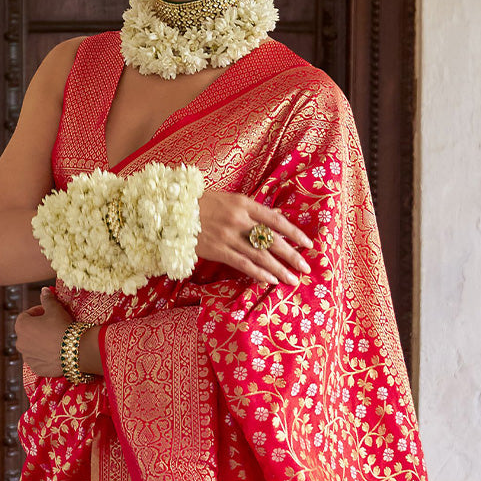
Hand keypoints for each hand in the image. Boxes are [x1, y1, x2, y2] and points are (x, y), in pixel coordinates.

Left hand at [14, 287, 72, 375]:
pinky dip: (45, 356)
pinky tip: (57, 352)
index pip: (26, 315)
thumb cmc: (62, 326)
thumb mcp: (55, 309)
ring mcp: (27, 358)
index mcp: (21, 326)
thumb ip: (47, 299)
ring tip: (56, 340)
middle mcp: (20, 343)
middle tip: (53, 326)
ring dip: (41, 343)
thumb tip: (43, 290)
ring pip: (33, 347)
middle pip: (28, 332)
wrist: (75, 350)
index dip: (38, 312)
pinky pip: (39, 360)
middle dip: (38, 328)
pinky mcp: (36, 369)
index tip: (49, 312)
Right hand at [196, 190, 312, 285]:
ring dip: (279, 269)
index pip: (276, 220)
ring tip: (293, 280)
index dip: (294, 232)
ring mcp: (228, 236)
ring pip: (260, 256)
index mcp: (243, 203)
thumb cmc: (202, 203)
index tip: (308, 244)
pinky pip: (243, 264)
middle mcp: (238, 219)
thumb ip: (254, 209)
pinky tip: (271, 280)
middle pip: (271, 240)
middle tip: (306, 268)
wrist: (171, 211)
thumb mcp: (230, 199)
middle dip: (291, 255)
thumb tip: (279, 215)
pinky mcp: (217, 250)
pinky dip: (259, 273)